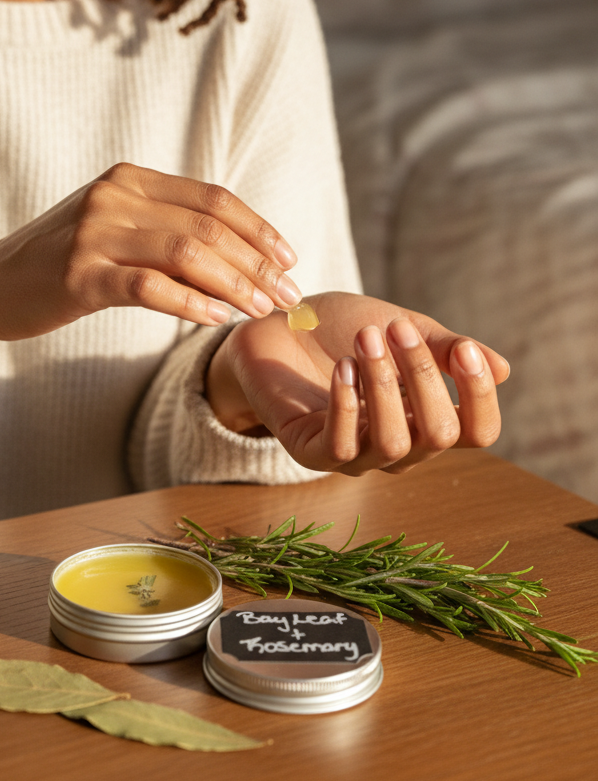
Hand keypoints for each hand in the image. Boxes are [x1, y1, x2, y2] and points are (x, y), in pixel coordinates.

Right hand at [0, 163, 301, 365]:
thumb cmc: (60, 261)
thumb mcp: (112, 226)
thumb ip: (163, 226)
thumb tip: (238, 252)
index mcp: (128, 179)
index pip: (211, 197)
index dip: (257, 228)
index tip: (289, 258)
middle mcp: (114, 196)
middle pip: (207, 226)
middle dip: (257, 263)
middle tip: (286, 295)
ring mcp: (94, 234)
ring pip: (186, 253)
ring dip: (234, 284)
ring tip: (260, 309)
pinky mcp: (78, 275)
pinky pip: (148, 287)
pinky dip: (189, 302)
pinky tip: (215, 318)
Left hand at [205, 291, 508, 474]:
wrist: (277, 325)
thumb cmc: (342, 328)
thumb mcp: (401, 327)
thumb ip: (444, 348)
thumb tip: (502, 369)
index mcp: (427, 418)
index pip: (478, 431)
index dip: (479, 397)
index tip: (464, 350)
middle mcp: (399, 446)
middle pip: (438, 435)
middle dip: (422, 377)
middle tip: (395, 327)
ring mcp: (355, 455)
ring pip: (393, 443)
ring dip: (383, 384)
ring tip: (366, 338)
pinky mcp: (311, 452)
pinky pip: (341, 446)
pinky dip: (347, 404)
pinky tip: (342, 367)